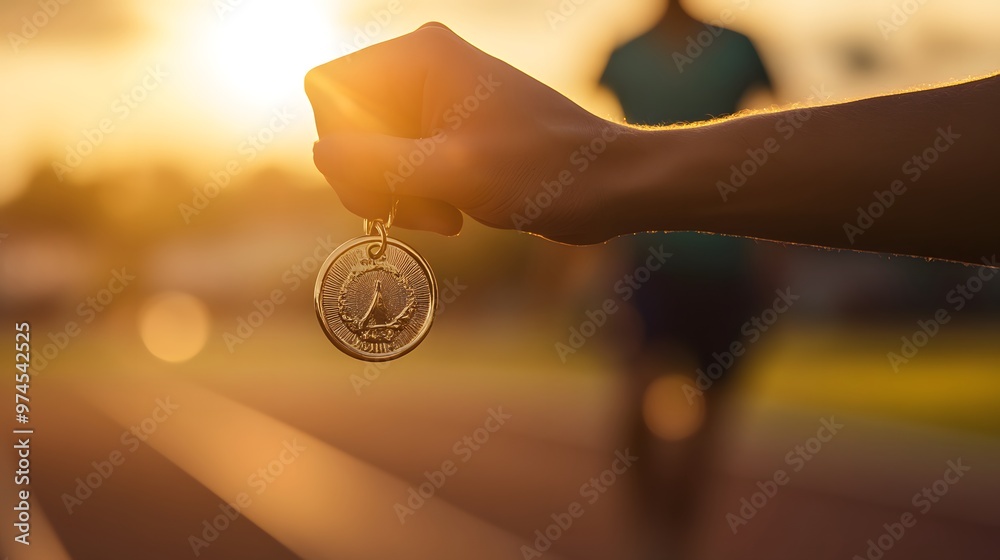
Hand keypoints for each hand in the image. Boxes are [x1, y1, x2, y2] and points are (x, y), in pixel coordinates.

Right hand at [305, 22, 631, 242]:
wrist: (608, 185)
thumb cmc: (542, 172)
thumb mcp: (451, 172)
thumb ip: (376, 162)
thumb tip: (317, 151)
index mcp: (421, 55)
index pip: (329, 90)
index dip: (340, 145)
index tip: (378, 187)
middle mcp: (422, 68)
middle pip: (346, 125)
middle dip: (372, 177)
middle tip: (413, 212)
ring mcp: (434, 101)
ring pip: (370, 152)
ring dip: (395, 195)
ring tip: (444, 217)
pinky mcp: (447, 132)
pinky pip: (399, 165)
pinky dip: (414, 197)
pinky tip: (453, 216)